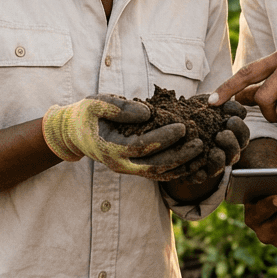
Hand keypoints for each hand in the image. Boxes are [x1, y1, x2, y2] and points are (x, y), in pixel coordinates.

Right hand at [41, 94, 190, 178]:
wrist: (75, 132)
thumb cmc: (87, 114)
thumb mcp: (97, 104)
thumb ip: (120, 108)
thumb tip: (148, 112)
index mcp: (110, 148)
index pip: (142, 146)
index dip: (164, 138)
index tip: (182, 127)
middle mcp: (120, 164)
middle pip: (154, 166)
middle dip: (179, 156)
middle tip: (199, 143)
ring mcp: (127, 169)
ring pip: (158, 174)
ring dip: (181, 166)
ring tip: (202, 153)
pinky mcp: (134, 168)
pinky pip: (157, 173)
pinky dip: (175, 169)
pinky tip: (193, 161)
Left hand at [151, 99, 249, 184]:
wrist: (172, 128)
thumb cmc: (195, 113)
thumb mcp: (207, 103)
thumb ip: (222, 100)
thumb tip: (232, 102)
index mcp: (231, 135)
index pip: (242, 135)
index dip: (239, 129)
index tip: (231, 119)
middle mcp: (224, 152)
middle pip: (235, 152)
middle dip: (231, 144)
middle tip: (222, 134)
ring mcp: (211, 164)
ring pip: (220, 167)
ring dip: (219, 159)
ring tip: (214, 151)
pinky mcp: (196, 173)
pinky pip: (200, 178)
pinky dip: (199, 175)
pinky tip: (196, 170)